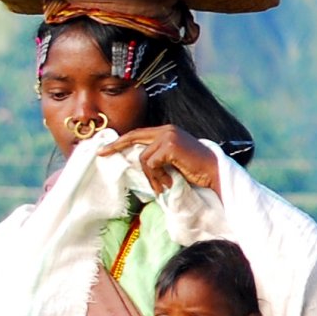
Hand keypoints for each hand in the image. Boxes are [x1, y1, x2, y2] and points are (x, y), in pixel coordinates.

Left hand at [99, 126, 220, 196]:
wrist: (214, 173)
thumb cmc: (195, 170)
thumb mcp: (172, 159)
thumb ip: (157, 155)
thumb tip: (137, 162)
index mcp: (166, 131)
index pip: (138, 133)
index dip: (121, 141)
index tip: (106, 148)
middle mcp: (166, 130)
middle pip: (134, 137)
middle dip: (116, 146)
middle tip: (102, 154)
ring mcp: (168, 136)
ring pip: (143, 157)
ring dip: (150, 176)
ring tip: (162, 185)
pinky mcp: (169, 146)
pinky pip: (151, 163)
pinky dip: (157, 176)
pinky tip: (169, 182)